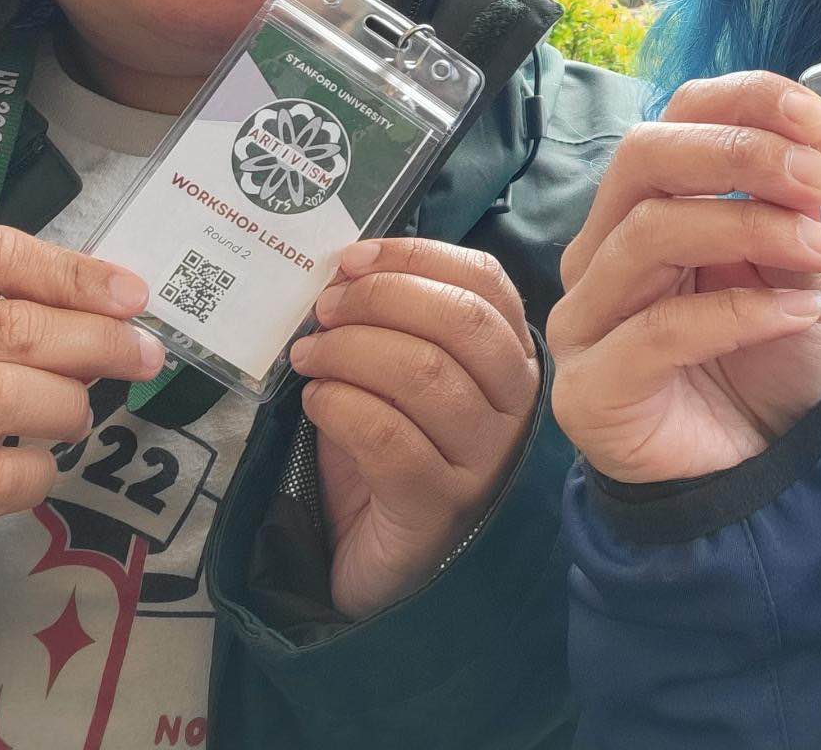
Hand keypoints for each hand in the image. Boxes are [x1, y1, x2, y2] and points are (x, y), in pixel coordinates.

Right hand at [0, 226, 164, 599]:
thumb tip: (114, 306)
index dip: (71, 271)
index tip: (132, 297)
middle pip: (5, 327)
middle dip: (95, 340)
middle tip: (142, 357)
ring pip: (3, 398)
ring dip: (67, 405)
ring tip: (74, 416)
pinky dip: (39, 473)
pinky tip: (34, 471)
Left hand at [289, 238, 540, 619]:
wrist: (378, 563)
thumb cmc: (386, 456)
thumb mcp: (392, 376)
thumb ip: (385, 322)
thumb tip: (341, 272)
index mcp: (509, 358)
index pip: (485, 281)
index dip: (416, 257)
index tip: (352, 259)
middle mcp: (512, 407)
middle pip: (460, 321)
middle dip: (381, 298)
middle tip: (324, 310)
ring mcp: (482, 461)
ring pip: (425, 375)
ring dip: (350, 351)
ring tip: (308, 358)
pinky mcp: (439, 507)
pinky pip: (390, 439)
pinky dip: (342, 406)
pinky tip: (317, 403)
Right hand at [548, 72, 820, 484]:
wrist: (754, 477)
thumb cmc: (768, 364)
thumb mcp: (799, 270)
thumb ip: (799, 209)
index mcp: (646, 205)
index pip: (677, 117)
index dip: (749, 102)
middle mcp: (600, 249)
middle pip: (644, 156)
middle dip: (741, 151)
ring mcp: (586, 316)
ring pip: (650, 233)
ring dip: (750, 226)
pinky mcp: (591, 386)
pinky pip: (659, 330)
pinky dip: (740, 312)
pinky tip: (797, 312)